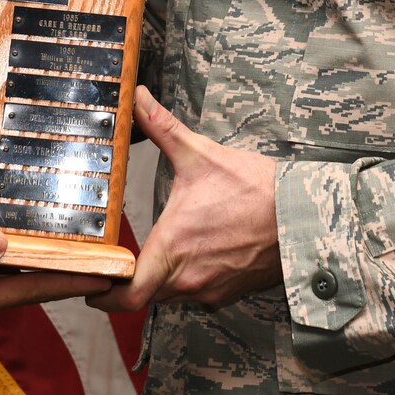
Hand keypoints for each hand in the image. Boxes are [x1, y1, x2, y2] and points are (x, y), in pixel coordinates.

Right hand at [0, 229, 109, 322]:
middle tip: (98, 244)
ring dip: (37, 246)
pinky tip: (7, 213)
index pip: (35, 287)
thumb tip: (2, 246)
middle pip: (29, 274)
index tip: (111, 271)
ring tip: (66, 226)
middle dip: (65, 263)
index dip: (74, 279)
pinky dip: (2, 232)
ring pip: (8, 257)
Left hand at [89, 88, 280, 311]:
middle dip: (133, 274)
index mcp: (173, 248)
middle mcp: (188, 278)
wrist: (305, 216)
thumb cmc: (256, 190)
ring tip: (170, 241)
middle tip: (123, 254)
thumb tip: (138, 99)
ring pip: (172, 291)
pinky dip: (192, 274)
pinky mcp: (230, 292)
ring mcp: (211, 290)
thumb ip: (163, 128)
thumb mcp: (201, 155)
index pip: (125, 296)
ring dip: (165, 273)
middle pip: (145, 291)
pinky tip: (201, 247)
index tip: (89, 283)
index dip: (101, 295)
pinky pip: (199, 290)